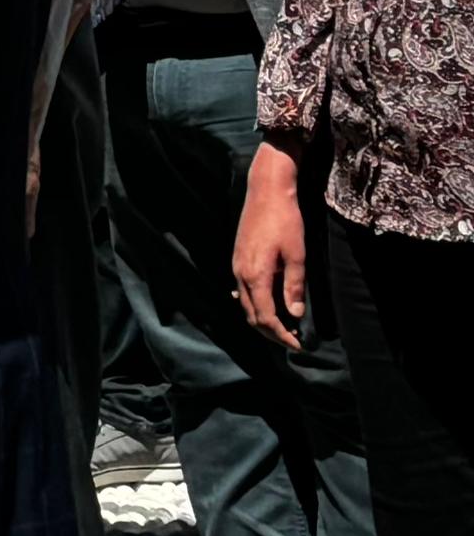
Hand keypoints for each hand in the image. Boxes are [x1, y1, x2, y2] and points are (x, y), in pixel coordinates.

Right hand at [237, 143, 312, 351]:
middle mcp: (240, 274)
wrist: (265, 192)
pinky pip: (242, 291)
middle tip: (293, 340)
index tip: (299, 344)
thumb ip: (294, 285)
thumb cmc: (285, 221)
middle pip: (251, 315)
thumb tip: (295, 314)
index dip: (282, 334)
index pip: (265, 316)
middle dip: (271, 332)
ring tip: (284, 326)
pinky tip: (267, 305)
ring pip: (244, 304)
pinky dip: (254, 304)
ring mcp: (236, 266)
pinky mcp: (237, 259)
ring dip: (262, 319)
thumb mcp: (297, 254)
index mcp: (255, 275)